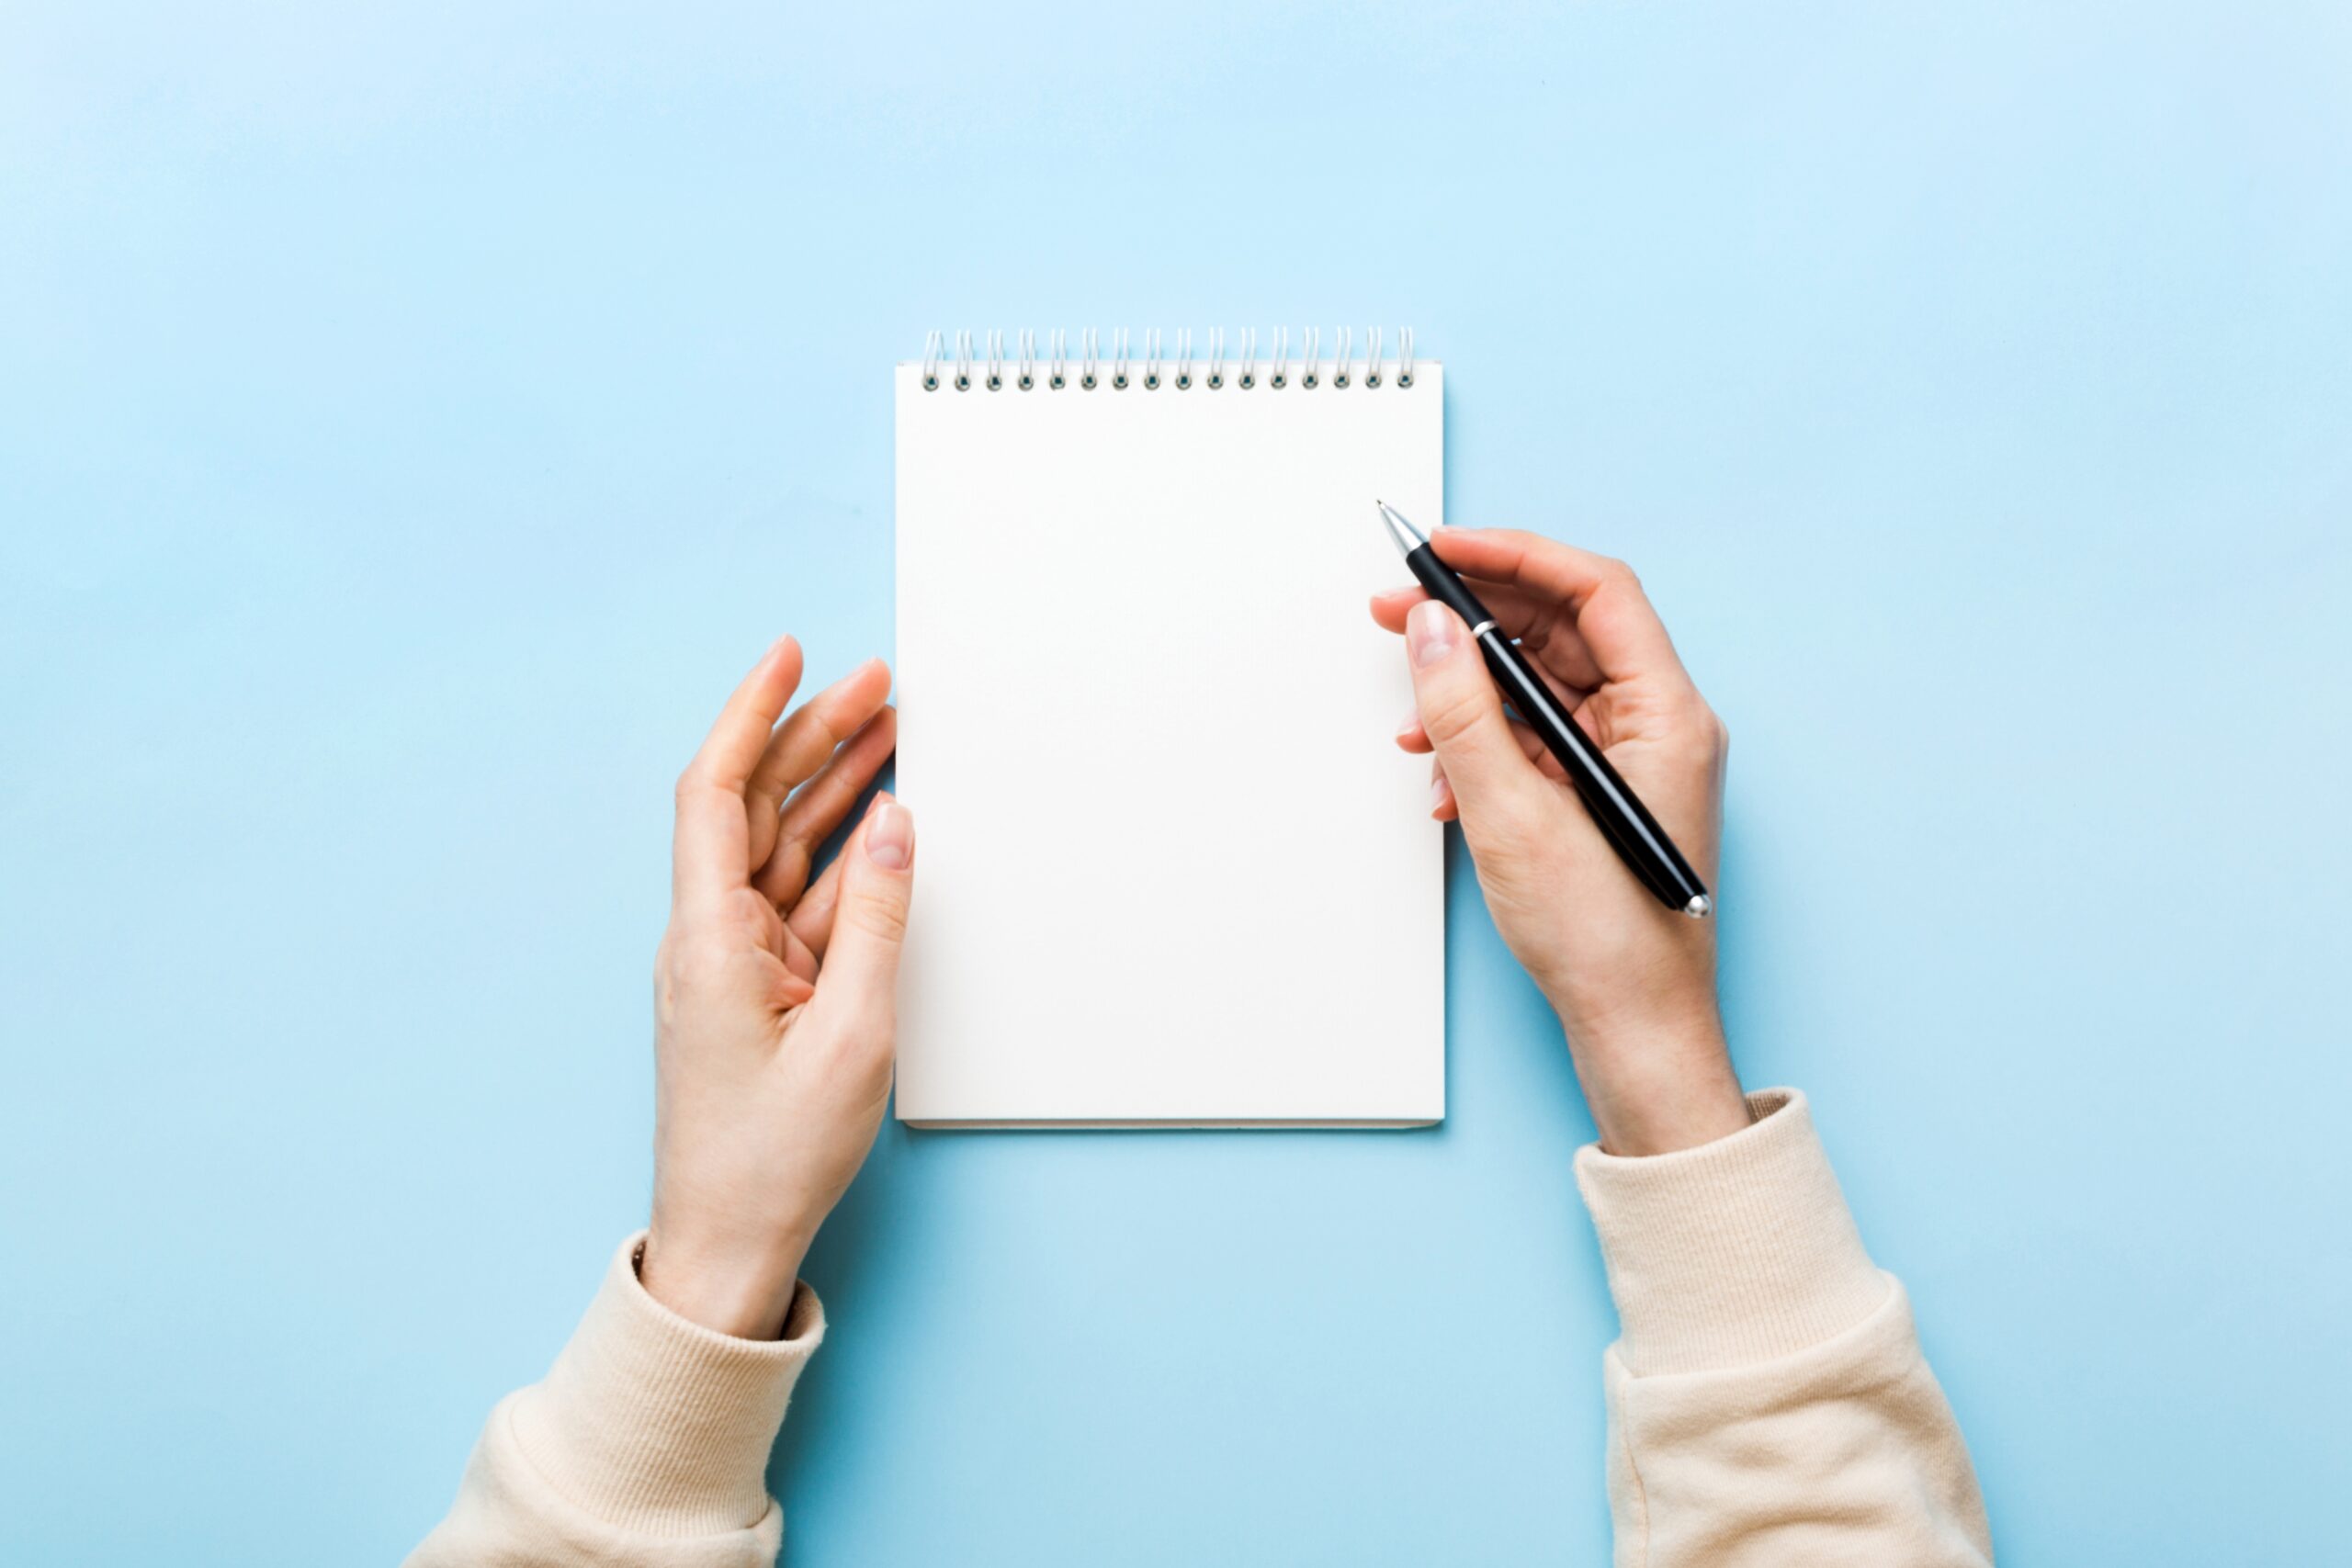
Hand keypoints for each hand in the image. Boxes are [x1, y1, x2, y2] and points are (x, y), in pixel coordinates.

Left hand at [638, 637, 913, 1338]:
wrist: (730, 1245)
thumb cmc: (773, 1156)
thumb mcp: (854, 1032)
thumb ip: (878, 916)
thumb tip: (894, 821)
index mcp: (708, 938)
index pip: (714, 791)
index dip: (750, 713)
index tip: (790, 654)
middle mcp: (709, 937)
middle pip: (754, 806)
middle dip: (812, 736)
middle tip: (876, 683)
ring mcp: (733, 963)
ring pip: (781, 846)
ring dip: (831, 787)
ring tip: (889, 729)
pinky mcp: (759, 989)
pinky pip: (800, 898)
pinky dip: (841, 854)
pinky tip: (880, 822)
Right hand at [1371, 532, 1748, 1155]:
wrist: (1635, 1032)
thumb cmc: (1608, 941)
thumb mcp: (1513, 816)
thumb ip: (1463, 712)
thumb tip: (1427, 627)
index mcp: (1667, 715)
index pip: (1594, 590)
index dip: (1514, 556)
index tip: (1442, 549)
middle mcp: (1658, 726)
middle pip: (1562, 629)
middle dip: (1473, 618)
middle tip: (1395, 610)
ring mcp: (1631, 761)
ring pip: (1540, 685)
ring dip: (1468, 691)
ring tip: (1411, 718)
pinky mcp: (1600, 794)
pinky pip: (1536, 737)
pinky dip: (1482, 742)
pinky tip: (1444, 779)